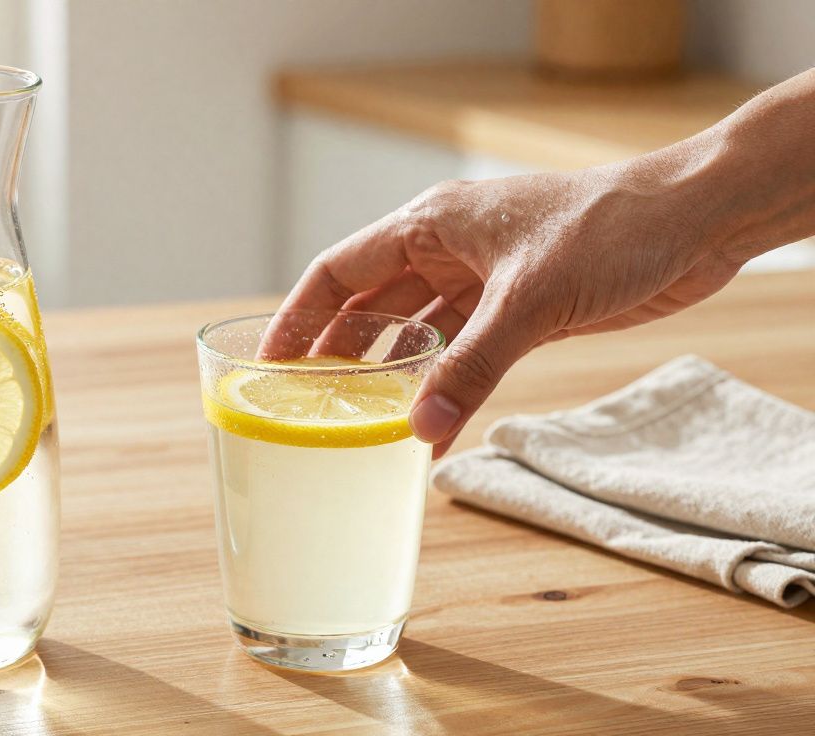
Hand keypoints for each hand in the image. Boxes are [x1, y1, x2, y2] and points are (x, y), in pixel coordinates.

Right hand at [263, 165, 743, 456]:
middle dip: (339, 353)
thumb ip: (472, 364)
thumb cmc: (611, 228)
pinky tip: (436, 428)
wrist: (694, 221)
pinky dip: (447, 387)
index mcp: (430, 224)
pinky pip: (464, 352)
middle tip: (309, 406)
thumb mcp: (529, 299)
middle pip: (370, 305)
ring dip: (393, 375)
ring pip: (415, 332)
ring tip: (362, 424)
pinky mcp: (519, 308)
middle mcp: (447, 249)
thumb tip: (422, 428)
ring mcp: (482, 280)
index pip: (340, 271)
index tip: (270, 362)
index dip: (299, 316)